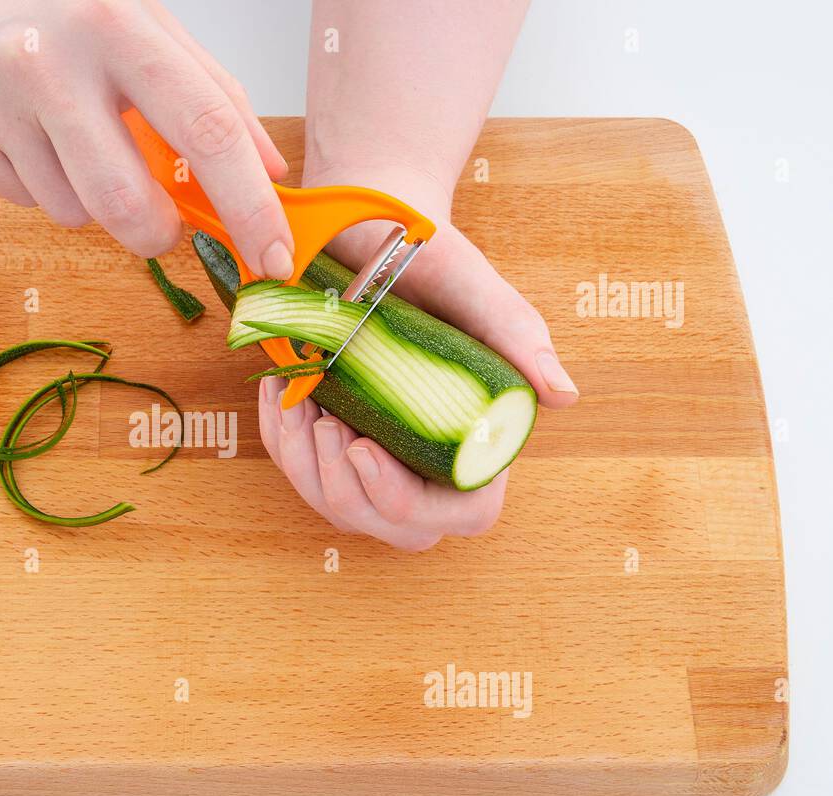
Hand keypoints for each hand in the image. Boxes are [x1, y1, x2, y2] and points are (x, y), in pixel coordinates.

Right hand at [0, 0, 294, 274]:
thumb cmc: (58, 1)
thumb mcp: (142, 19)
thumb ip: (210, 90)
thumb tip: (267, 169)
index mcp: (116, 24)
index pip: (207, 130)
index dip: (250, 206)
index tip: (274, 257)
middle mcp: (51, 63)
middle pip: (127, 203)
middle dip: (157, 233)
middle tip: (160, 221)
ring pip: (73, 213)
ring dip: (91, 199)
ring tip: (73, 139)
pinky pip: (26, 201)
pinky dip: (44, 184)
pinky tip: (30, 133)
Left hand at [257, 166, 578, 550]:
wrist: (369, 224)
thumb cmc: (429, 255)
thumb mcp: (474, 288)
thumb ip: (520, 338)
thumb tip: (564, 397)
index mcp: (476, 438)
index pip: (461, 514)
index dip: (407, 503)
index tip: (363, 450)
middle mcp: (428, 457)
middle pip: (390, 526)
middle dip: (346, 491)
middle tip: (325, 426)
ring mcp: (377, 453)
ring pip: (337, 506)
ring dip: (306, 466)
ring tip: (297, 402)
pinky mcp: (331, 436)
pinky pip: (301, 470)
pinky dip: (283, 440)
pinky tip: (277, 394)